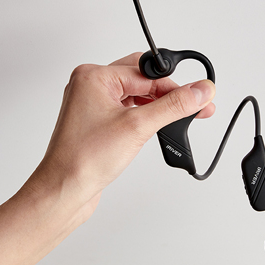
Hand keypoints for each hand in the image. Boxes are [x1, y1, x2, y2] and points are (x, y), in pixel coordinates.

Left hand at [28, 52, 215, 213]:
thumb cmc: (83, 159)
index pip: (147, 73)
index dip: (175, 86)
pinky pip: (129, 109)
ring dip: (158, 104)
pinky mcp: (98, 121)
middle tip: (192, 104)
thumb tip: (200, 90)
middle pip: (142, 79)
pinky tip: (158, 125)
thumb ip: (173, 106)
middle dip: (168, 92)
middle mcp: (91, 86)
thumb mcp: (137, 127)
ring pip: (136, 94)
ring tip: (178, 118)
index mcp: (94, 77)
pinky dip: (146, 115)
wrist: (64, 191)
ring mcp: (93, 104)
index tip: (199, 95)